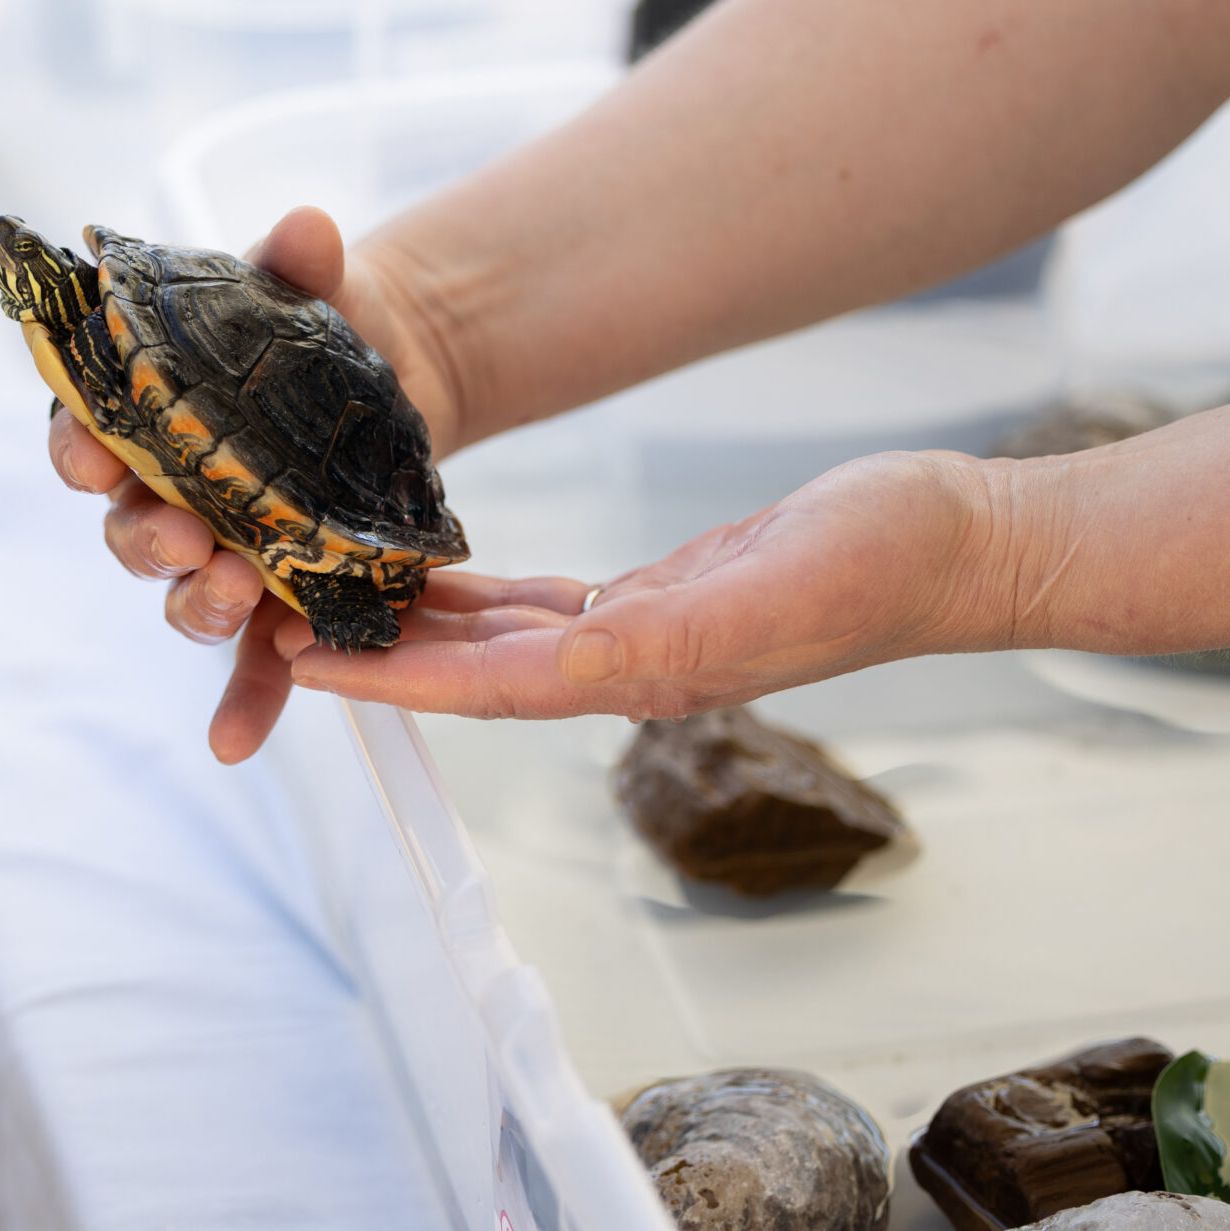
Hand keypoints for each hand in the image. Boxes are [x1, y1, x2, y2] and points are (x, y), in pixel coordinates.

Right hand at [48, 206, 459, 761]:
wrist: (398, 369)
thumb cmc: (320, 324)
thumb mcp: (313, 283)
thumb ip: (298, 259)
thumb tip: (311, 229)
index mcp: (146, 411)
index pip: (84, 434)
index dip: (78, 447)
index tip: (93, 452)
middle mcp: (166, 489)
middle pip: (127, 530)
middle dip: (147, 538)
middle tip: (186, 535)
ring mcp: (220, 549)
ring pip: (184, 595)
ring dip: (199, 603)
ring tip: (240, 592)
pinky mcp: (278, 597)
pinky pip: (252, 663)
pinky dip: (243, 703)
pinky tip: (237, 741)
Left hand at [274, 451, 1022, 724]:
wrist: (953, 545)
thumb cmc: (878, 565)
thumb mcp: (770, 591)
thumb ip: (671, 635)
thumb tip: (578, 666)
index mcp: (642, 670)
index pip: (484, 685)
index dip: (387, 673)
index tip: (296, 655)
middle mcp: (626, 665)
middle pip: (470, 670)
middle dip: (374, 651)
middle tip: (276, 619)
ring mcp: (640, 634)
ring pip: (498, 639)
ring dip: (416, 623)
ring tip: (327, 593)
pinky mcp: (658, 597)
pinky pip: (543, 606)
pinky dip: (480, 596)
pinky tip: (435, 572)